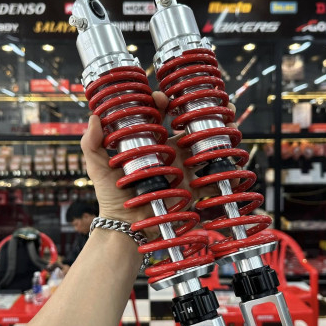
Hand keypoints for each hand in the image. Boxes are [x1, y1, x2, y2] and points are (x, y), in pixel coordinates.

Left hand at [81, 91, 241, 227]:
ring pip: (208, 146)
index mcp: (151, 145)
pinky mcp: (194, 189)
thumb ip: (91, 143)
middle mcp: (171, 154)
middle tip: (209, 101)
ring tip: (228, 119)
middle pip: (191, 126)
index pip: (160, 116)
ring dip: (221, 131)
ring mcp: (185, 170)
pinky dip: (228, 169)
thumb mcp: (98, 167)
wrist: (125, 227)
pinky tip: (233, 156)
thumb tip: (93, 118)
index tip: (161, 98)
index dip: (162, 103)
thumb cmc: (111, 196)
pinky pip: (215, 178)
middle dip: (205, 110)